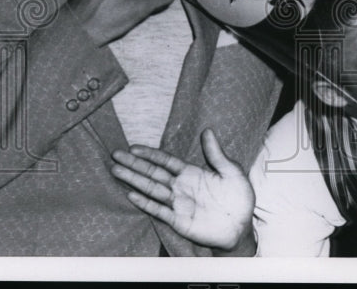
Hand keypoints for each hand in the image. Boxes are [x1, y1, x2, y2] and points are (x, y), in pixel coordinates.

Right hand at [110, 128, 253, 251]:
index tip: (133, 148)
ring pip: (151, 188)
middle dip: (134, 164)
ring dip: (134, 180)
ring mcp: (178, 203)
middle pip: (153, 173)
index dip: (150, 154)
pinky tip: (131, 195)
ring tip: (116, 171)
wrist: (241, 226)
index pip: (166, 161)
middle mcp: (181, 187)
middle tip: (115, 155)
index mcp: (192, 173)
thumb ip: (216, 154)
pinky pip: (159, 210)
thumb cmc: (238, 197)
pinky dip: (145, 202)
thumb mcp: (231, 171)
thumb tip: (207, 130)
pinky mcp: (178, 220)